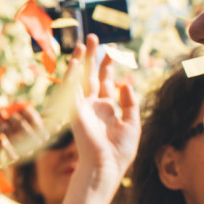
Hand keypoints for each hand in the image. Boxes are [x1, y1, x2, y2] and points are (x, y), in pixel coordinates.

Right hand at [0, 101, 47, 165]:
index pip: (30, 113)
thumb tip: (60, 120)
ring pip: (9, 131)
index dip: (39, 124)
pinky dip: (9, 149)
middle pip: (19, 122)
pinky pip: (0, 140)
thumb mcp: (28, 122)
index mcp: (19, 106)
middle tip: (40, 144)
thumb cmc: (15, 125)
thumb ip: (42, 120)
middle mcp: (7, 111)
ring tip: (29, 152)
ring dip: (20, 142)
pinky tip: (16, 157)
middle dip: (30, 134)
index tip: (47, 135)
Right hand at [67, 34, 139, 178]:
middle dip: (93, 57)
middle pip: (92, 75)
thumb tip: (126, 83)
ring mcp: (82, 106)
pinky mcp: (74, 110)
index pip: (106, 82)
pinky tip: (74, 61)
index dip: (108, 67)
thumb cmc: (119, 150)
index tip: (112, 52)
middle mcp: (92, 105)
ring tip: (83, 43)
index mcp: (106, 108)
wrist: (106, 165)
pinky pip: (71, 88)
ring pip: (81, 78)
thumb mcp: (132, 123)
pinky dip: (71, 74)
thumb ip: (129, 103)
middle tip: (93, 39)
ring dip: (81, 60)